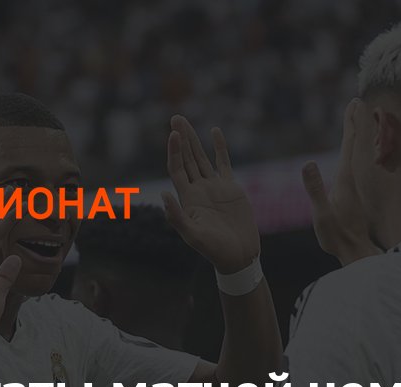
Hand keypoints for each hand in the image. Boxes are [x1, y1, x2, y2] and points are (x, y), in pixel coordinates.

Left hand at [162, 115, 259, 273]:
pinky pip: (223, 162)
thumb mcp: (192, 235)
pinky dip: (219, 147)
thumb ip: (177, 216)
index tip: (174, 135)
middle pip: (187, 158)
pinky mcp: (230, 187)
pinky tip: (214, 132)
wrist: (238, 255)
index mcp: (187, 198)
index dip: (175, 151)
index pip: (177, 168)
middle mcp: (198, 189)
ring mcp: (214, 187)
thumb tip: (163, 194)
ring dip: (194, 139)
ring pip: (202, 157)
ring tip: (185, 120)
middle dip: (181, 138)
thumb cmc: (214, 249)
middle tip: (175, 117)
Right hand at [302, 98, 379, 265]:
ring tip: (356, 118)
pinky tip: (350, 152)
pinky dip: (353, 151)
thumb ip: (314, 189)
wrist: (353, 252)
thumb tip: (307, 164)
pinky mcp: (352, 194)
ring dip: (355, 134)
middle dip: (355, 122)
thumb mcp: (321, 214)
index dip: (351, 123)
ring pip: (356, 154)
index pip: (348, 145)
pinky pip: (354, 164)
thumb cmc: (336, 236)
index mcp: (344, 179)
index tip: (355, 102)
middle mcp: (352, 179)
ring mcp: (354, 187)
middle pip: (354, 145)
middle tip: (357, 101)